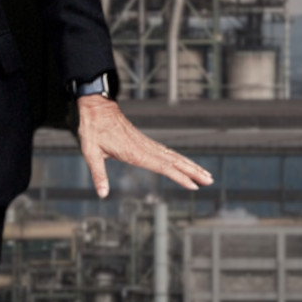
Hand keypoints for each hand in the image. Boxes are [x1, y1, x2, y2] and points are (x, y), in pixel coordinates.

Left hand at [76, 95, 213, 197]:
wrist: (96, 107)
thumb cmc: (92, 129)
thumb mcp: (90, 152)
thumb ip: (98, 174)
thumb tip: (102, 194)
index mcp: (135, 152)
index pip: (163, 166)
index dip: (179, 176)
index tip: (193, 185)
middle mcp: (144, 147)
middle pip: (174, 161)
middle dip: (193, 171)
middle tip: (210, 180)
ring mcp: (145, 143)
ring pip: (172, 155)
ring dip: (190, 165)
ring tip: (206, 174)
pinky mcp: (143, 140)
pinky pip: (165, 151)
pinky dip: (178, 158)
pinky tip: (185, 163)